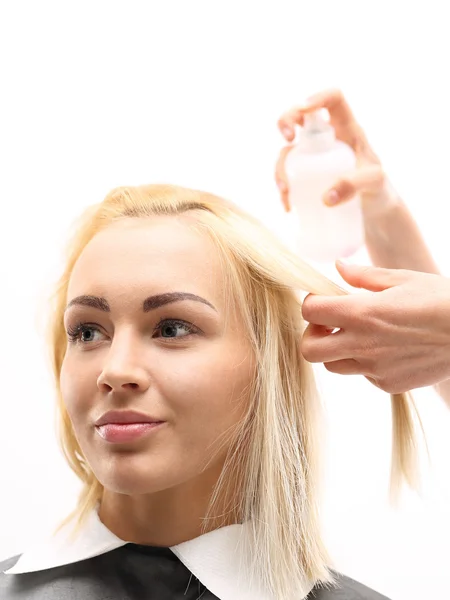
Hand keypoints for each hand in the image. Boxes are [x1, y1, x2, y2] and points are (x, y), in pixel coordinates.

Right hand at [275, 88, 394, 214]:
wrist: (373, 210)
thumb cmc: (379, 188)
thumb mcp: (374, 183)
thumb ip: (354, 185)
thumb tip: (326, 198)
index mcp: (348, 129)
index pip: (334, 100)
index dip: (318, 98)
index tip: (304, 110)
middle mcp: (327, 138)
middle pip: (300, 116)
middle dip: (286, 120)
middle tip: (288, 138)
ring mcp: (314, 156)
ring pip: (288, 150)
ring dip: (280, 167)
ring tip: (286, 191)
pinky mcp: (306, 176)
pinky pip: (287, 175)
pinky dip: (283, 190)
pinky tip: (289, 206)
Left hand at [301, 261, 449, 393]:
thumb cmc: (441, 300)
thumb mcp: (402, 279)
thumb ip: (364, 276)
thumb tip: (339, 267)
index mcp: (362, 313)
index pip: (310, 311)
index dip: (312, 303)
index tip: (325, 299)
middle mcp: (363, 344)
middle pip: (309, 350)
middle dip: (313, 335)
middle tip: (330, 324)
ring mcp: (375, 368)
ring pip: (334, 366)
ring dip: (337, 350)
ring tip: (359, 335)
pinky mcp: (389, 384)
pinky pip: (364, 375)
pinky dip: (366, 362)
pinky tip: (387, 348)